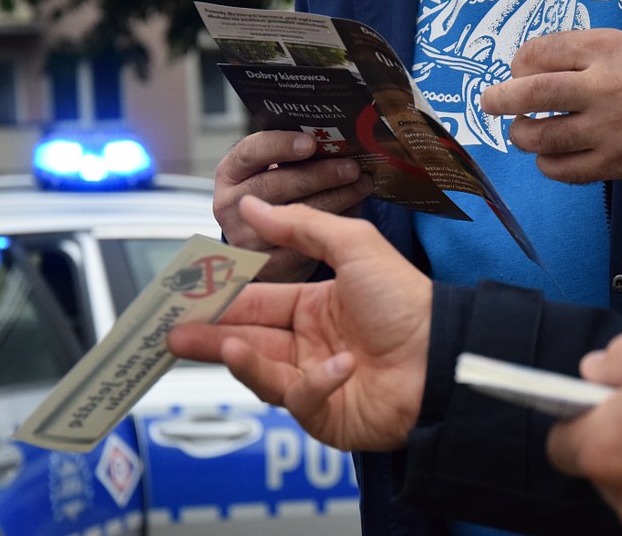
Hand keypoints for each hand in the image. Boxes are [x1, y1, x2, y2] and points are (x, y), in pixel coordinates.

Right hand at [168, 196, 431, 450]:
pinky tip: (337, 365)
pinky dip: (314, 385)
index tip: (188, 298)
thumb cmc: (407, 300)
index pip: (257, 302)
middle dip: (210, 337)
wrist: (447, 353)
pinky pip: (305, 401)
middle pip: (249, 341)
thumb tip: (251, 205)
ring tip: (220, 347)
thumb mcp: (354, 246)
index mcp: (315, 307)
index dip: (222, 301)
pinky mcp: (329, 416)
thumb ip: (300, 226)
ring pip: (264, 373)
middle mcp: (311, 345)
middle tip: (174, 334)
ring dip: (242, 360)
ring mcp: (318, 382)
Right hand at [214, 130, 372, 280]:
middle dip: (317, 174)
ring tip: (361, 184)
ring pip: (291, 216)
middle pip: (272, 185)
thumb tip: (334, 140)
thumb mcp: (285, 167)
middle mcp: (231, 206)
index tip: (310, 143)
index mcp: (231, 172)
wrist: (292, 247)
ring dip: (333, 197)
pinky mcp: (269, 266)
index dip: (280, 146)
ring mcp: (246, 239)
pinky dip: (332, 224)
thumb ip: (300, 156)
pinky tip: (354, 213)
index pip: (249, 153)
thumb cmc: (290, 194)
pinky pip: (304, 245)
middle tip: (350, 167)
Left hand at [480, 29, 621, 182]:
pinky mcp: (615, 163)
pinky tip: (548, 154)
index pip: (544, 51)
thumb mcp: (617, 44)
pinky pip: (564, 170)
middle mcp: (605, 89)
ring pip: (544, 137)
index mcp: (606, 50)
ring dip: (522, 135)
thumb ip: (572, 54)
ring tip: (522, 131)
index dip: (520, 62)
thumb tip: (520, 73)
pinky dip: (546, 163)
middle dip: (502, 99)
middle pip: (536, 93)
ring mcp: (610, 130)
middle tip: (490, 102)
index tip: (517, 70)